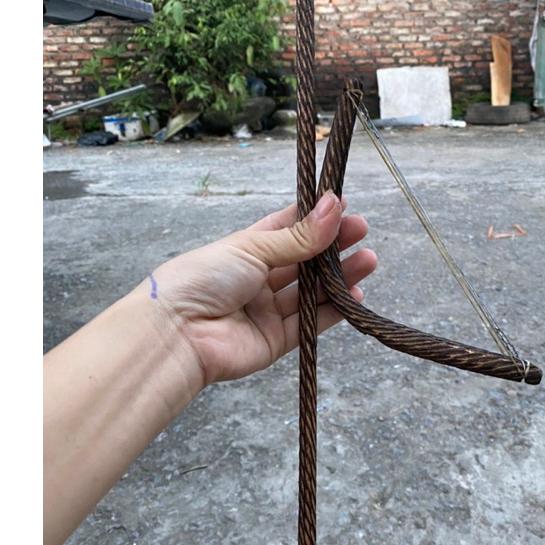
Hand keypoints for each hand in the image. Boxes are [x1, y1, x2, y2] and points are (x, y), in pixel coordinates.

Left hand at [149, 191, 376, 384]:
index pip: (286, 228)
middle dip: (333, 246)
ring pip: (311, 290)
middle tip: (362, 231)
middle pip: (304, 260)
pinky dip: (333, 310)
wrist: (176, 335)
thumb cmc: (203, 279)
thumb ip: (298, 236)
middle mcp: (257, 278)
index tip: (343, 205)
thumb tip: (334, 204)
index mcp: (245, 249)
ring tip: (368, 260)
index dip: (314, 217)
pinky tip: (354, 295)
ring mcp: (266, 310)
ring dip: (340, 276)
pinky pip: (310, 323)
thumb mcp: (252, 248)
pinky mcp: (275, 340)